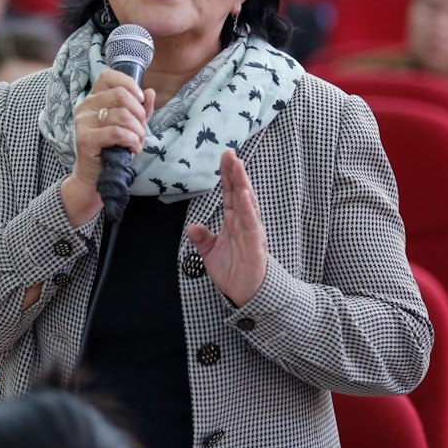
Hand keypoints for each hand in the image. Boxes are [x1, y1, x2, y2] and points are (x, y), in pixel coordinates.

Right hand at [61, 70, 155, 224]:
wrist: (95, 177)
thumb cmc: (112, 149)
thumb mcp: (130, 126)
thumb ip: (140, 110)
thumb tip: (150, 92)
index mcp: (94, 99)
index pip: (108, 76)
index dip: (128, 83)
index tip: (140, 100)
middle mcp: (85, 106)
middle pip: (120, 95)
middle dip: (139, 113)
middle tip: (141, 129)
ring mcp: (83, 122)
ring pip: (122, 115)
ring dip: (138, 131)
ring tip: (138, 142)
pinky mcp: (85, 139)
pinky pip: (117, 133)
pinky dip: (132, 140)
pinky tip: (134, 148)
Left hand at [186, 150, 266, 306]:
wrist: (247, 295)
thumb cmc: (234, 272)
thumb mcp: (210, 254)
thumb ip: (202, 239)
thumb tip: (191, 227)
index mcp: (234, 223)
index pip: (231, 195)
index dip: (228, 176)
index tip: (225, 157)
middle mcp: (244, 223)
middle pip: (240, 193)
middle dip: (235, 173)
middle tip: (230, 152)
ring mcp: (251, 232)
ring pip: (247, 203)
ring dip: (242, 184)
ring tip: (237, 166)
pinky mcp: (255, 244)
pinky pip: (251, 223)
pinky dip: (248, 208)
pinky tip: (245, 194)